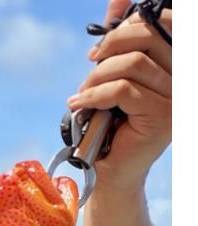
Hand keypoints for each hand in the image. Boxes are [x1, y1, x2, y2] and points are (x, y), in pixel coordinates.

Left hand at [68, 0, 171, 195]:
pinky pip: (122, 90)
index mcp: (179, 61)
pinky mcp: (162, 116)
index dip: (130, 24)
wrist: (110, 166)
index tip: (102, 46)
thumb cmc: (112, 118)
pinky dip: (93, 95)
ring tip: (83, 93)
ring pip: (132, 64)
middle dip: (108, 48)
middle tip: (89, 66)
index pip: (168, 21)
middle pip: (146, 37)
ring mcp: (178, 97)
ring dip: (97, 76)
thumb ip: (121, 37)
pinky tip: (79, 104)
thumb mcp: (114, 72)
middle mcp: (186, 76)